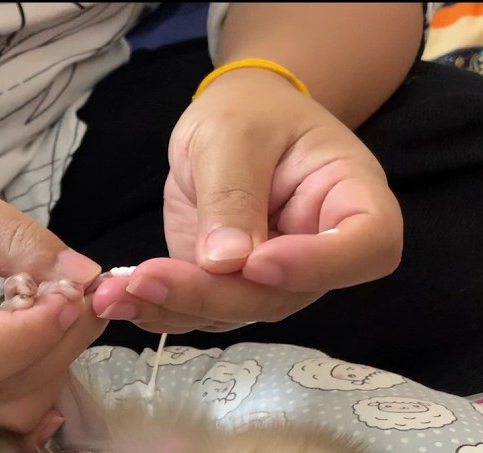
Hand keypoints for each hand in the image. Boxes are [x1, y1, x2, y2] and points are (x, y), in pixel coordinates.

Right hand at [0, 157, 107, 433]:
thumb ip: (14, 239)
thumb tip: (83, 275)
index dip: (31, 332)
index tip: (72, 289)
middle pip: (3, 389)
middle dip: (56, 340)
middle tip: (84, 286)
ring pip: (19, 406)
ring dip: (59, 357)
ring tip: (70, 300)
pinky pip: (16, 400)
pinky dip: (48, 367)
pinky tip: (55, 324)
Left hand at [90, 68, 402, 332]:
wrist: (233, 121)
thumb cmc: (251, 112)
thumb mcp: (235, 132)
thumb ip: (233, 194)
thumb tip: (225, 263)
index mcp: (353, 200)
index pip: (367, 247)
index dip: (318, 266)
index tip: (258, 262)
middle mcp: (322, 253)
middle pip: (285, 293)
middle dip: (214, 293)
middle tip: (149, 279)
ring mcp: (278, 279)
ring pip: (238, 311)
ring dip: (174, 307)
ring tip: (115, 295)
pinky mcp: (232, 289)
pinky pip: (202, 310)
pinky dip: (158, 308)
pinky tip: (117, 299)